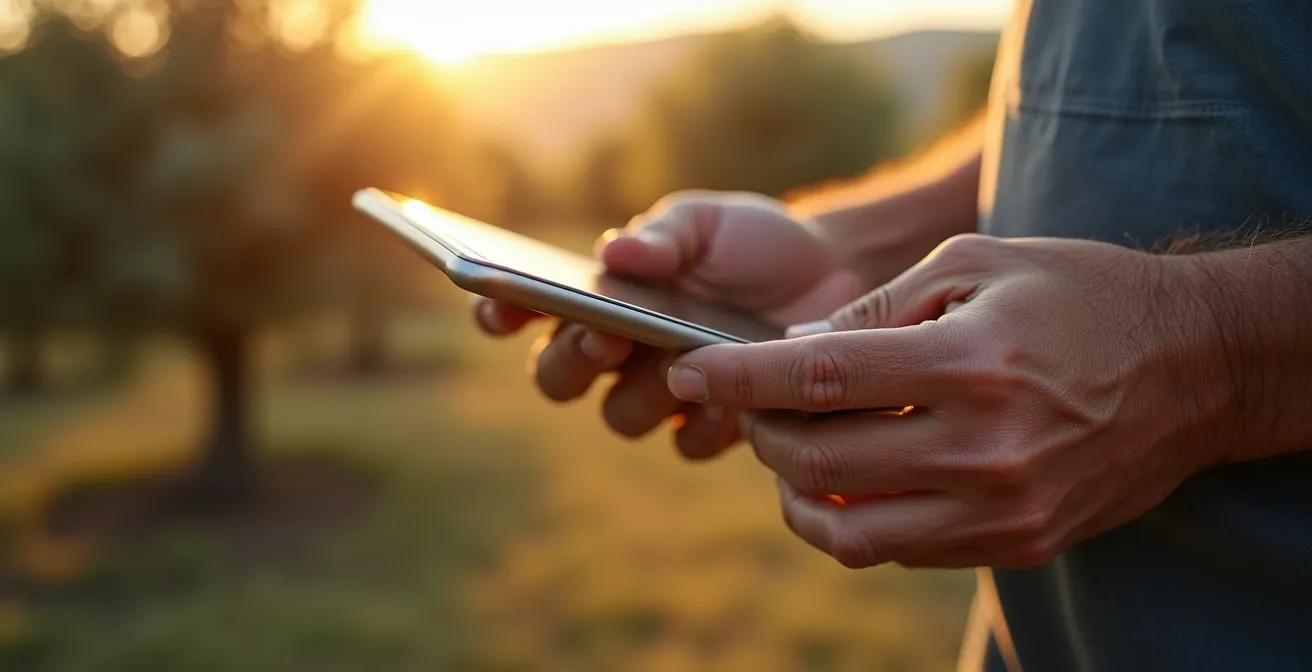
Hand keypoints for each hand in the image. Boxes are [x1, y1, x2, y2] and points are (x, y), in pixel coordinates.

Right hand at [471, 191, 864, 458]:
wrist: (835, 274)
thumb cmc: (754, 243)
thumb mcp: (707, 222)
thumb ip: (662, 234)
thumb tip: (614, 256)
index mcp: (600, 296)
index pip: (526, 310)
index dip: (499, 312)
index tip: (499, 306)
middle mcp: (620, 350)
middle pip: (556, 379)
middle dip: (570, 361)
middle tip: (603, 337)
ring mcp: (665, 391)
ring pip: (619, 417)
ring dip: (639, 394)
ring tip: (677, 366)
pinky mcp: (715, 423)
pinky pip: (686, 443)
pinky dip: (702, 422)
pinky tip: (727, 401)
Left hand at [665, 234, 1214, 568]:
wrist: (1193, 368)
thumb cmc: (1078, 295)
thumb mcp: (977, 265)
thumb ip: (876, 310)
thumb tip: (792, 355)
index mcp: (970, 363)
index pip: (818, 381)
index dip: (736, 379)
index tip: (683, 369)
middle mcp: (983, 448)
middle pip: (817, 462)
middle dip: (757, 431)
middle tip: (749, 403)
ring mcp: (1000, 509)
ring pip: (847, 532)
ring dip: (794, 494)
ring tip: (792, 449)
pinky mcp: (1015, 544)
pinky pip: (899, 550)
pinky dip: (855, 516)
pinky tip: (856, 473)